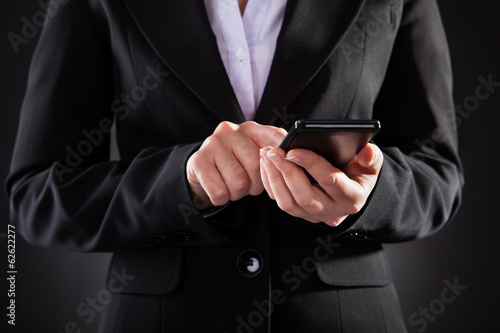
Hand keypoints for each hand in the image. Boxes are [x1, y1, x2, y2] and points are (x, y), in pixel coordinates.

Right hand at [186, 121, 286, 208]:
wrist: (201, 170)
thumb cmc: (235, 164)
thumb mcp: (254, 156)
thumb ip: (273, 155)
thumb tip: (293, 162)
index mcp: (251, 129)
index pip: (276, 138)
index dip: (281, 157)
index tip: (282, 170)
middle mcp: (231, 131)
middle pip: (256, 166)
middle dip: (255, 185)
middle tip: (249, 186)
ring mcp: (212, 144)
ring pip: (238, 182)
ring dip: (238, 193)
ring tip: (234, 187)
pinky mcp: (198, 160)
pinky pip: (220, 192)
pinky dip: (223, 198)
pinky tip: (221, 189)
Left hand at [259, 143, 382, 225]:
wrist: (353, 189)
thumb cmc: (360, 172)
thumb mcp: (372, 163)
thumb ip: (371, 157)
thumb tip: (366, 153)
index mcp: (352, 198)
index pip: (330, 180)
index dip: (310, 164)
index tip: (293, 150)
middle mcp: (333, 212)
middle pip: (304, 195)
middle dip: (286, 171)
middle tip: (273, 151)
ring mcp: (315, 216)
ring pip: (288, 203)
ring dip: (274, 177)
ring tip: (266, 155)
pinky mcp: (301, 215)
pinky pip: (281, 202)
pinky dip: (270, 183)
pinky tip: (266, 165)